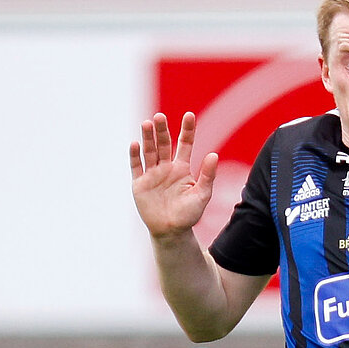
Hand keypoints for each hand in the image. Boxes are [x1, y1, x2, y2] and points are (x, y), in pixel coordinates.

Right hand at [130, 112, 216, 238]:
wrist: (171, 232)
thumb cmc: (189, 214)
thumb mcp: (202, 195)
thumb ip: (208, 175)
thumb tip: (214, 155)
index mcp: (182, 168)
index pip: (185, 143)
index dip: (187, 129)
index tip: (189, 115)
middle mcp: (166, 167)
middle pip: (164, 143)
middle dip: (162, 130)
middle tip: (160, 117)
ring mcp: (152, 175)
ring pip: (149, 151)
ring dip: (148, 138)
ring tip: (147, 123)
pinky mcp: (140, 184)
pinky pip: (136, 167)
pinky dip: (135, 155)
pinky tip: (135, 144)